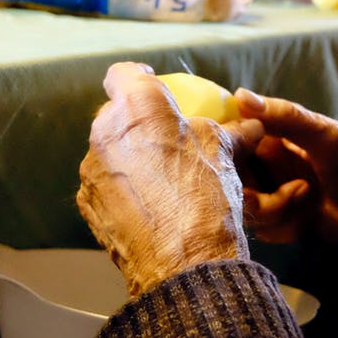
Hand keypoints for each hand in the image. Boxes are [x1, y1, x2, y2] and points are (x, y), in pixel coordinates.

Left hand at [77, 62, 263, 295]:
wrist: (182, 263)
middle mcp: (106, 131)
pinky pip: (104, 184)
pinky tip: (149, 206)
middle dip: (137, 124)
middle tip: (165, 140)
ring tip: (160, 181)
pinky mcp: (87, 203)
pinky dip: (122, 189)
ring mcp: (91, 169)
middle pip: (116, 115)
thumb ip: (232, 131)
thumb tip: (250, 125)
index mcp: (139, 107)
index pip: (124, 74)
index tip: (154, 87)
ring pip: (109, 152)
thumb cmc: (206, 198)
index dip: (139, 77)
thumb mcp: (226, 154)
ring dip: (129, 158)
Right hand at [234, 89, 337, 246]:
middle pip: (229, 182)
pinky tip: (307, 220)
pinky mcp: (281, 225)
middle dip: (250, 191)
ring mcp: (271, 196)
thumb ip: (284, 115)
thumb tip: (239, 96)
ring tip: (306, 196)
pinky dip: (282, 227)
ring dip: (272, 208)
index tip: (239, 161)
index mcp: (267, 139)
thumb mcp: (324, 134)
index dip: (226, 154)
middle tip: (290, 186)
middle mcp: (264, 167)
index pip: (226, 144)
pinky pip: (262, 231)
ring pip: (243, 209)